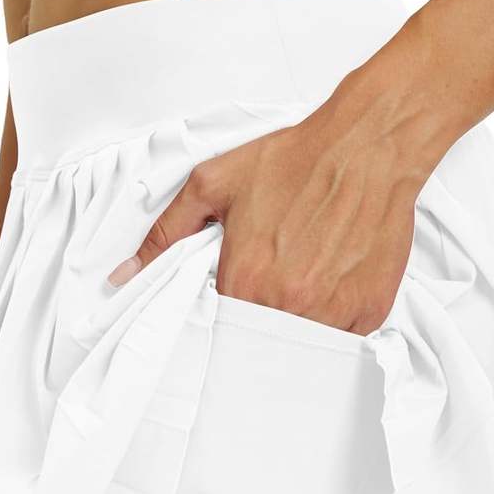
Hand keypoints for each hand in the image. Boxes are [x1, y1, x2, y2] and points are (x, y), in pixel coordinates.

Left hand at [108, 47, 448, 335]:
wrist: (366, 146)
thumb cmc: (295, 160)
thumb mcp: (214, 184)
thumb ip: (166, 233)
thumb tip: (125, 274)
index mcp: (246, 280)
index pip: (220, 333)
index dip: (221, 325)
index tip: (228, 311)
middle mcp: (289, 303)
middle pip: (261, 344)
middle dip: (257, 331)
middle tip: (267, 298)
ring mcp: (333, 311)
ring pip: (302, 348)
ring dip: (294, 330)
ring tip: (299, 289)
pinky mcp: (368, 311)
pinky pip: (343, 340)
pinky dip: (332, 325)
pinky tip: (328, 290)